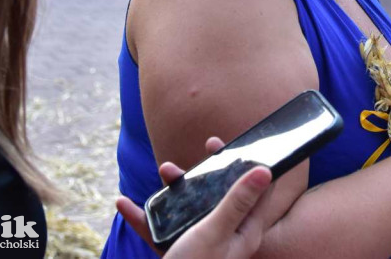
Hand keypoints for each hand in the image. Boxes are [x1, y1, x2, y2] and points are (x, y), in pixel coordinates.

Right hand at [116, 137, 273, 258]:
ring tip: (162, 173)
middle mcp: (226, 235)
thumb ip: (238, 201)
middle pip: (219, 195)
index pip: (254, 191)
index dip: (247, 164)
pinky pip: (160, 231)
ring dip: (172, 191)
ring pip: (188, 209)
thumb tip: (265, 170)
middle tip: (200, 151)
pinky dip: (144, 218)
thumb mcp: (217, 231)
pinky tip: (125, 204)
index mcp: (243, 230)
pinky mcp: (178, 254)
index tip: (232, 144)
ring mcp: (201, 245)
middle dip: (203, 173)